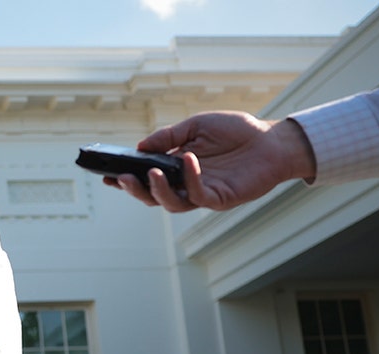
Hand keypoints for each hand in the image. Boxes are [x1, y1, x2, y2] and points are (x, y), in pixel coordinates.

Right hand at [107, 111, 315, 211]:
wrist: (273, 140)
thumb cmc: (237, 131)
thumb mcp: (196, 125)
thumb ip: (168, 136)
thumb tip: (139, 146)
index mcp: (176, 168)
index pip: (146, 178)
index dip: (126, 178)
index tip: (106, 175)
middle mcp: (185, 184)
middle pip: (152, 196)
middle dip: (134, 190)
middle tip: (121, 179)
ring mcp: (202, 193)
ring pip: (170, 203)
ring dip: (156, 191)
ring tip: (148, 174)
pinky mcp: (220, 198)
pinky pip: (198, 194)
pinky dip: (190, 179)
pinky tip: (188, 161)